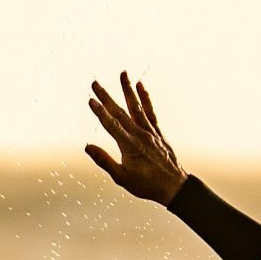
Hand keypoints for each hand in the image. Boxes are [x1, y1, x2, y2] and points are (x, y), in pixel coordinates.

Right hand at [85, 73, 185, 204]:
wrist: (173, 186)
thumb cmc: (146, 184)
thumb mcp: (122, 177)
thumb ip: (104, 160)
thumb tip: (87, 146)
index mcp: (129, 145)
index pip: (111, 124)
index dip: (100, 112)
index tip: (90, 100)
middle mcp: (139, 134)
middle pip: (120, 111)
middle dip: (107, 97)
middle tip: (95, 83)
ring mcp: (149, 131)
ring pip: (136, 106)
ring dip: (128, 89)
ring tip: (123, 73)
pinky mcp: (157, 131)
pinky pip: (150, 111)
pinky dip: (145, 98)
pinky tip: (140, 86)